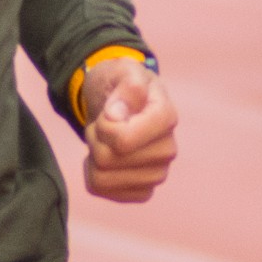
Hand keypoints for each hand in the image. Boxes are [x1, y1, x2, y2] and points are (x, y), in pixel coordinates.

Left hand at [79, 57, 177, 201]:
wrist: (119, 104)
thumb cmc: (121, 86)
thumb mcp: (122, 70)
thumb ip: (126, 86)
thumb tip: (117, 115)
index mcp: (166, 118)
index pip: (123, 141)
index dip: (104, 126)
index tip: (109, 112)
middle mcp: (167, 150)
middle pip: (108, 160)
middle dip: (96, 138)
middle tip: (104, 123)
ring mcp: (157, 174)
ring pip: (103, 178)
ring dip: (93, 156)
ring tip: (105, 139)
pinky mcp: (142, 190)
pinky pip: (102, 191)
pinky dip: (93, 174)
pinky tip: (106, 158)